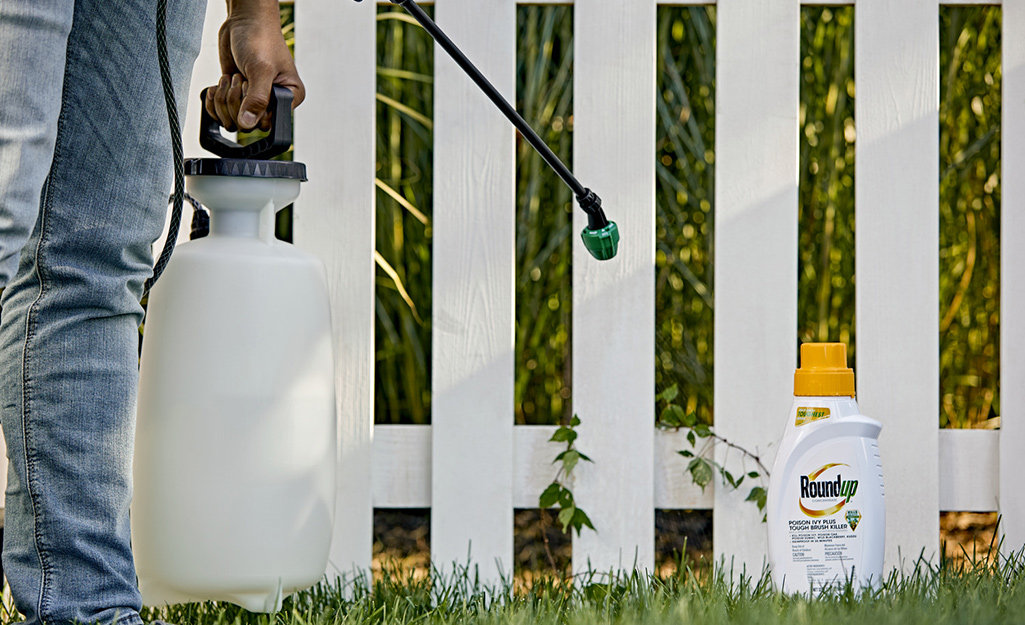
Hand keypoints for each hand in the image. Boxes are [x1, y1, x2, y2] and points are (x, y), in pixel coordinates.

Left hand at [205, 0, 304, 130]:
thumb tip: (247, 124)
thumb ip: (257, 99)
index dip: (253, 112)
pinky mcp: (236, 96)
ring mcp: (253, 100)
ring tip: (231, 78)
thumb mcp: (261, 69)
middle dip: (236, 103)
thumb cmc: (260, 39)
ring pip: (232, 121)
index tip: (250, 88)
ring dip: (224, 100)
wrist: (244, 21)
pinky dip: (215, 100)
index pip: (270, 124)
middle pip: (248, 125)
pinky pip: (221, 113)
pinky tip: (220, 83)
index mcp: (289, 98)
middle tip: (239, 78)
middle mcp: (272, 102)